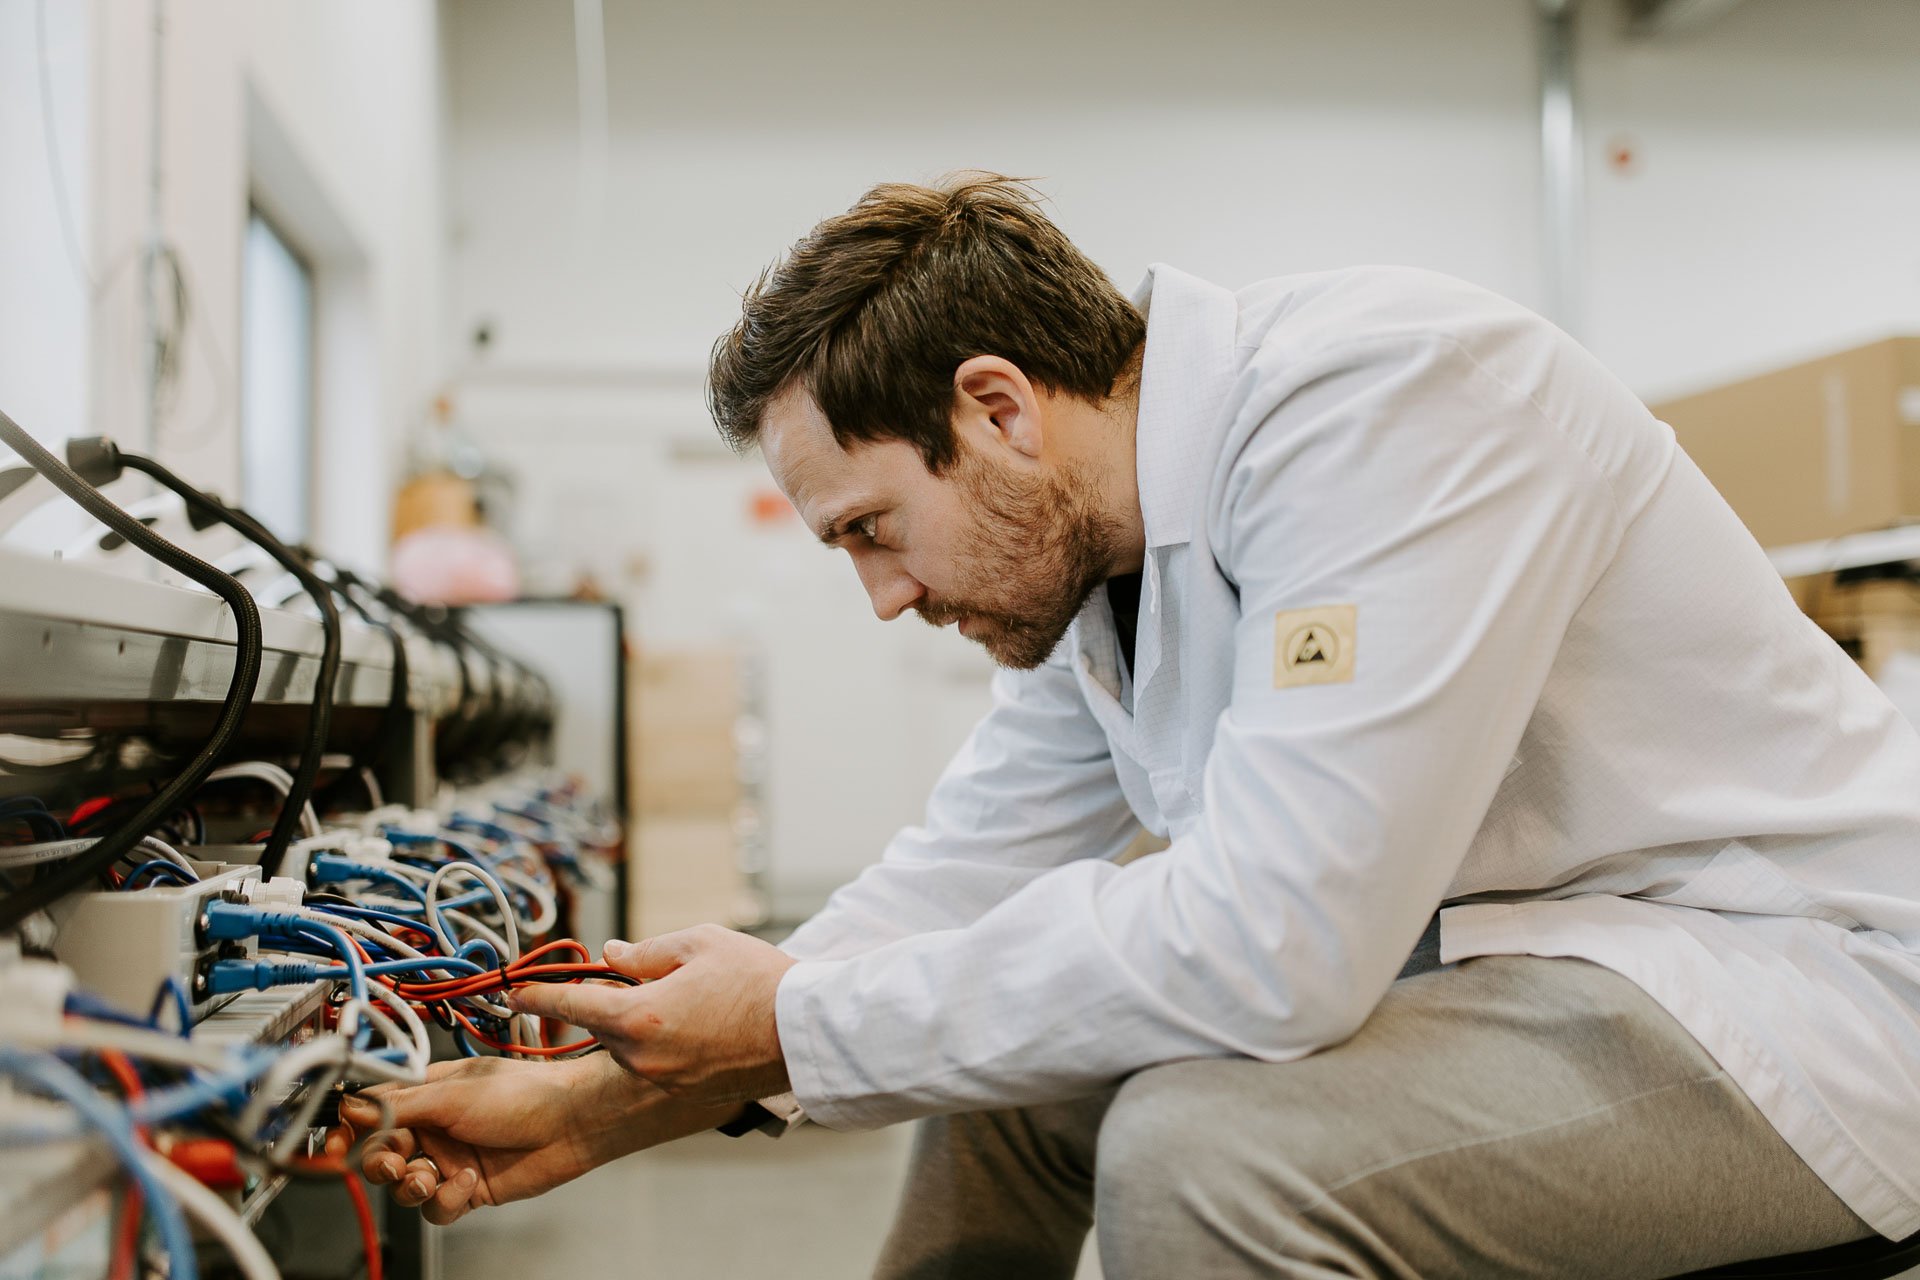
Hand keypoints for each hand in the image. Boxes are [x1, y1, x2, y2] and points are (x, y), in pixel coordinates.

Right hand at [326, 1051, 738, 1223]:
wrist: (572, 1121)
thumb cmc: (524, 1092)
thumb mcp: (452, 1094)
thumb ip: (397, 1105)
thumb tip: (350, 1107)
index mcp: (424, 1093)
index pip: (370, 1113)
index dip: (348, 1131)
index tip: (332, 1145)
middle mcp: (433, 1125)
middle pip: (379, 1154)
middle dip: (380, 1162)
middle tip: (393, 1160)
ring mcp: (450, 1157)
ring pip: (404, 1186)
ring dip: (412, 1184)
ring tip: (433, 1174)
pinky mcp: (468, 1188)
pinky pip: (437, 1208)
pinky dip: (446, 1199)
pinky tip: (466, 1182)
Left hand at [506, 923, 796, 1105]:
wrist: (803, 1029)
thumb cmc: (756, 979)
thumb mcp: (699, 943)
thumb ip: (646, 952)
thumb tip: (610, 956)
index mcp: (638, 1015)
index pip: (569, 1005)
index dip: (536, 996)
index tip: (514, 993)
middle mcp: (642, 1055)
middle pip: (603, 1025)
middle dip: (611, 1002)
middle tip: (643, 979)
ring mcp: (663, 1079)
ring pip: (629, 1046)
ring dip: (640, 1024)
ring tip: (687, 1000)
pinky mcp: (685, 1091)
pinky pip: (656, 1064)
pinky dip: (664, 1044)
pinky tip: (698, 1025)